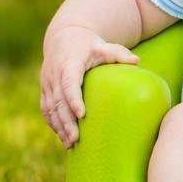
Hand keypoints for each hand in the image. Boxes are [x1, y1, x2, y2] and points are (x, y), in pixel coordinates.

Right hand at [40, 25, 138, 147]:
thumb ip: (119, 53)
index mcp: (68, 63)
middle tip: (76, 139)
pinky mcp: (44, 89)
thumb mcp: (104, 46)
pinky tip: (63, 137)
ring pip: (49, 107)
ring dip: (58, 126)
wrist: (63, 37)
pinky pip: (46, 109)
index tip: (82, 115)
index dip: (73, 98)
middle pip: (58, 100)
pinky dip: (53, 123)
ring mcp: (47, 82)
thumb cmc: (88, 44)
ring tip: (70, 143)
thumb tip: (138, 61)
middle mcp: (54, 73)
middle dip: (65, 121)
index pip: (69, 82)